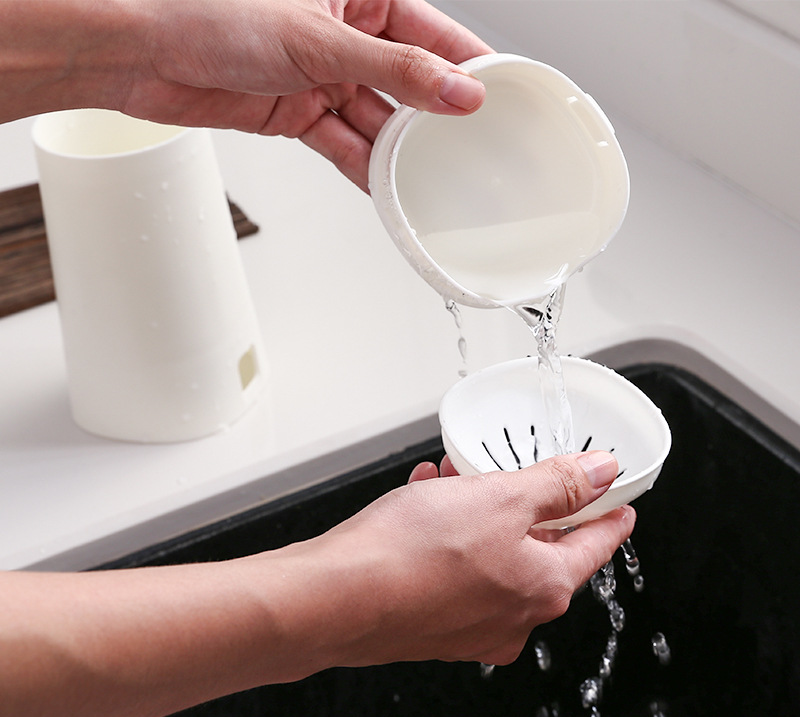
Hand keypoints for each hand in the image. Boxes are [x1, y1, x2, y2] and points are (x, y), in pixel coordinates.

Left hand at [123, 0, 492, 188]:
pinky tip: (384, 186)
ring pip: (374, 121)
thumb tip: (455, 91)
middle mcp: (342, 34)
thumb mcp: (319, 40)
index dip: (465, 65)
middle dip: (429, 120)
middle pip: (405, 83)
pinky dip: (360, 167)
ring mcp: (320, 76)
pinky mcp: (297, 112)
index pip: (429, 31)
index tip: (498, 94)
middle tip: (463, 149)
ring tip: (424, 178)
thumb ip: (394, 71)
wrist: (143, 54)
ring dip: (394, 152)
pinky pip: (342, 145)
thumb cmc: (209, 11)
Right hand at [314, 451, 634, 667]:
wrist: (336, 597)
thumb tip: (601, 474)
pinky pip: (454, 570)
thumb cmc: (412, 554)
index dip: (610, 519)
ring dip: (478, 513)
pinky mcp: (431, 625)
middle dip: (526, 505)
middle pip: (538, 551)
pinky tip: (424, 503)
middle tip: (519, 475)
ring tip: (453, 479)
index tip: (621, 508)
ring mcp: (469, 627)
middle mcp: (511, 618)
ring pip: (490, 556)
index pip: (594, 548)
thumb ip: (557, 486)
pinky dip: (447, 535)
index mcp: (542, 589)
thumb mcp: (500, 498)